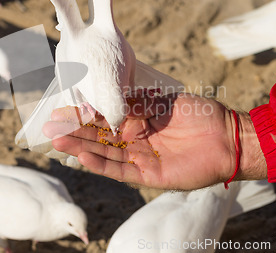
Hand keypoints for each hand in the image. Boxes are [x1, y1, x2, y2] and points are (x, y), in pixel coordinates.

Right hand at [43, 93, 266, 189]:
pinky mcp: (148, 176)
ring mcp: (139, 159)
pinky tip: (83, 158)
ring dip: (81, 148)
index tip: (60, 111)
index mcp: (136, 122)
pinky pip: (120, 171)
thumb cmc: (197, 114)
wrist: (226, 135)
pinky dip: (102, 165)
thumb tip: (105, 100)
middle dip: (74, 133)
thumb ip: (134, 103)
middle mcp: (133, 141)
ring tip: (59, 141)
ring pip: (104, 154)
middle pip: (98, 138)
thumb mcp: (161, 101)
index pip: (102, 120)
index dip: (81, 116)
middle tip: (49, 128)